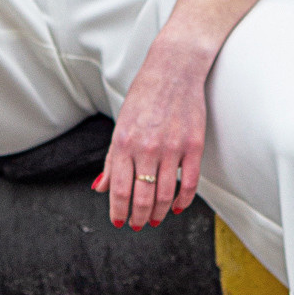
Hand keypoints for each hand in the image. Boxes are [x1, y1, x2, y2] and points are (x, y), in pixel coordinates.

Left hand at [94, 39, 208, 231]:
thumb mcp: (121, 125)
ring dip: (158, 213)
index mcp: (124, 143)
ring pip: (165, 195)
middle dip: (138, 218)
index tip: (119, 222)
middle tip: (137, 225)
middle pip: (142, 198)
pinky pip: (190, 183)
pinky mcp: (194, 145)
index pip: (119, 190)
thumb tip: (100, 187)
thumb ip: (112, 159)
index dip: (118, 212)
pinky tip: (178, 207)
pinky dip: (183, 201)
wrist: (174, 69)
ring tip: (154, 219)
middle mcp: (147, 148)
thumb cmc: (145, 95)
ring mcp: (172, 148)